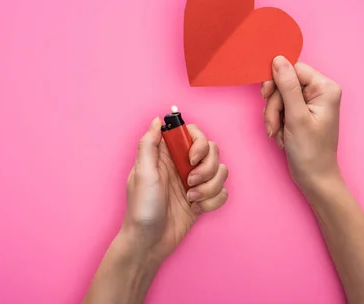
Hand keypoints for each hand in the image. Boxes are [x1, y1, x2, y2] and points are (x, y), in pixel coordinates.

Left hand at [121, 118, 228, 264]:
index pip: (192, 134)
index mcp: (167, 155)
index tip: (192, 158)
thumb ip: (148, 144)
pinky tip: (196, 210)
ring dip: (210, 187)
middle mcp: (182, 165)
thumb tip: (157, 121)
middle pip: (212, 151)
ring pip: (221, 171)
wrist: (149, 243)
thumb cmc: (141, 209)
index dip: (198, 142)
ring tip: (191, 199)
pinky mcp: (203, 199)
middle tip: (190, 182)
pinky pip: (222, 192)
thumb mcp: (141, 173)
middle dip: (207, 168)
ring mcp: (194, 182)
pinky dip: (212, 202)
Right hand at [262, 56, 341, 195]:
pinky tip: (282, 135)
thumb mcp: (296, 117)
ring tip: (278, 134)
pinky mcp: (301, 112)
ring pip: (279, 96)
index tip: (266, 96)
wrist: (314, 178)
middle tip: (274, 124)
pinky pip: (281, 107)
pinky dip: (276, 121)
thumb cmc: (310, 152)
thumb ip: (287, 86)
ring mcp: (311, 102)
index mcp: (325, 88)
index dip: (276, 81)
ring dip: (273, 115)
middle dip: (274, 104)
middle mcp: (320, 91)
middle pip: (284, 83)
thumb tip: (278, 59)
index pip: (293, 69)